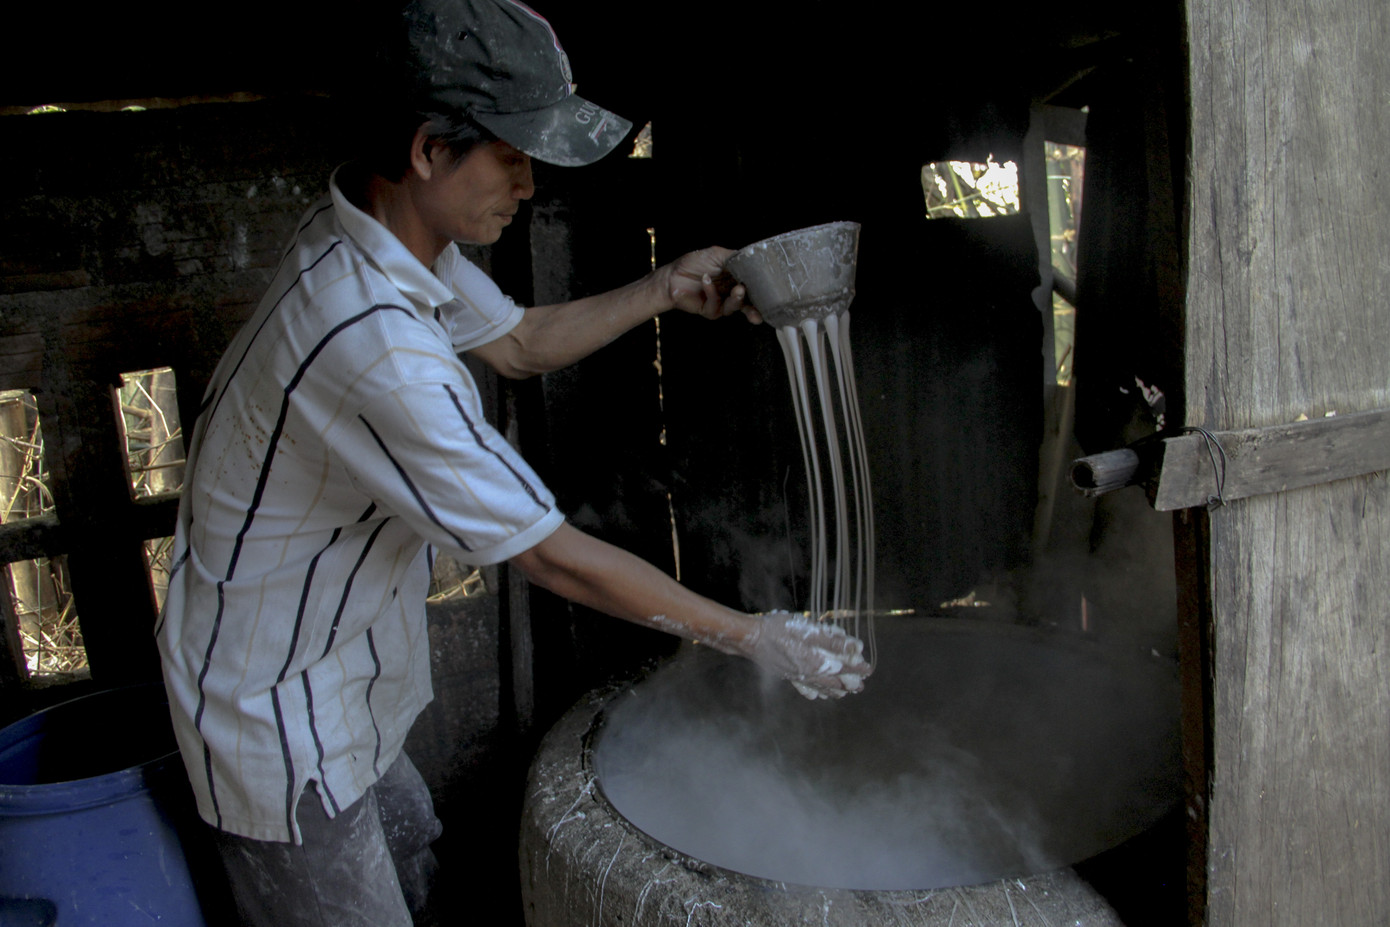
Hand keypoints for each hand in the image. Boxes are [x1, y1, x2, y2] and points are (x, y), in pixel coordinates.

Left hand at [660, 247, 763, 323]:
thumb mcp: (718, 255)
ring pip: (735, 306)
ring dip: (738, 299)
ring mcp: (722, 303)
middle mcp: (732, 292)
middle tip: (756, 297)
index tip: (773, 294)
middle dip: (755, 304)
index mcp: (737, 279)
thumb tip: (754, 256)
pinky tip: (705, 280)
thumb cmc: (694, 263)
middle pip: (750, 302)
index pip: (754, 288)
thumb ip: (736, 257)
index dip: (763, 292)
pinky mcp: (711, 311)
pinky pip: (716, 305)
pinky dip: (711, 292)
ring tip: (738, 290)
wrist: (672, 276)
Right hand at [744, 611, 871, 698]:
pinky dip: (813, 692)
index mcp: (816, 663)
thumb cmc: (779, 631)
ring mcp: (796, 676)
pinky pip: (804, 688)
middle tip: (860, 686)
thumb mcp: (809, 632)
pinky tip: (815, 695)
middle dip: (849, 684)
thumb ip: (834, 642)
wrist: (750, 639)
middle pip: (834, 682)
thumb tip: (856, 648)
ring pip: (820, 688)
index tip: (869, 669)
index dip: (857, 667)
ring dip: (834, 690)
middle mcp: (808, 674)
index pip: (843, 668)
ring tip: (843, 694)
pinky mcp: (786, 676)